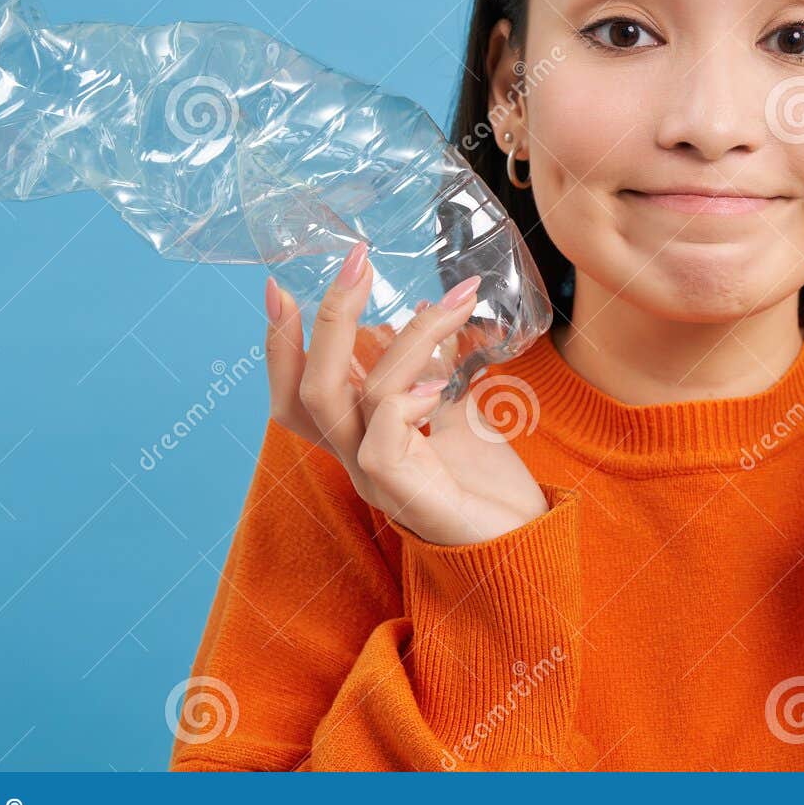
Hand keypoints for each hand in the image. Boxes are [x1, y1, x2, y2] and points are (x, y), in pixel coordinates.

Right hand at [264, 242, 547, 545]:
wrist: (527, 545)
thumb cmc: (489, 485)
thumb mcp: (459, 414)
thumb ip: (435, 374)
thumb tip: (426, 317)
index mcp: (359, 438)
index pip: (297, 392)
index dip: (280, 344)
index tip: (277, 285)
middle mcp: (356, 458)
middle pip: (310, 389)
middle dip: (329, 318)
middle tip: (357, 259)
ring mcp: (377, 480)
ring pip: (358, 398)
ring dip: (406, 338)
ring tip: (453, 302)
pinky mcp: (406, 496)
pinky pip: (383, 439)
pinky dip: (407, 401)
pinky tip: (444, 387)